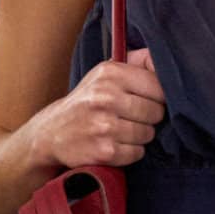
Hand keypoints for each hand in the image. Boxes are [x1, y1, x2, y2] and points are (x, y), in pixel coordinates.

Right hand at [28, 47, 165, 175]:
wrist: (51, 133)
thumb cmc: (87, 101)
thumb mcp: (105, 74)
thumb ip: (137, 63)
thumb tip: (162, 60)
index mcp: (110, 73)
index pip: (158, 86)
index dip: (157, 97)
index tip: (146, 100)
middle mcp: (106, 97)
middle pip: (156, 112)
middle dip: (149, 118)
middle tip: (131, 118)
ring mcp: (105, 126)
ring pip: (148, 134)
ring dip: (140, 136)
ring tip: (122, 131)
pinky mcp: (105, 151)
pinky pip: (137, 153)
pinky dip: (130, 152)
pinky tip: (115, 144)